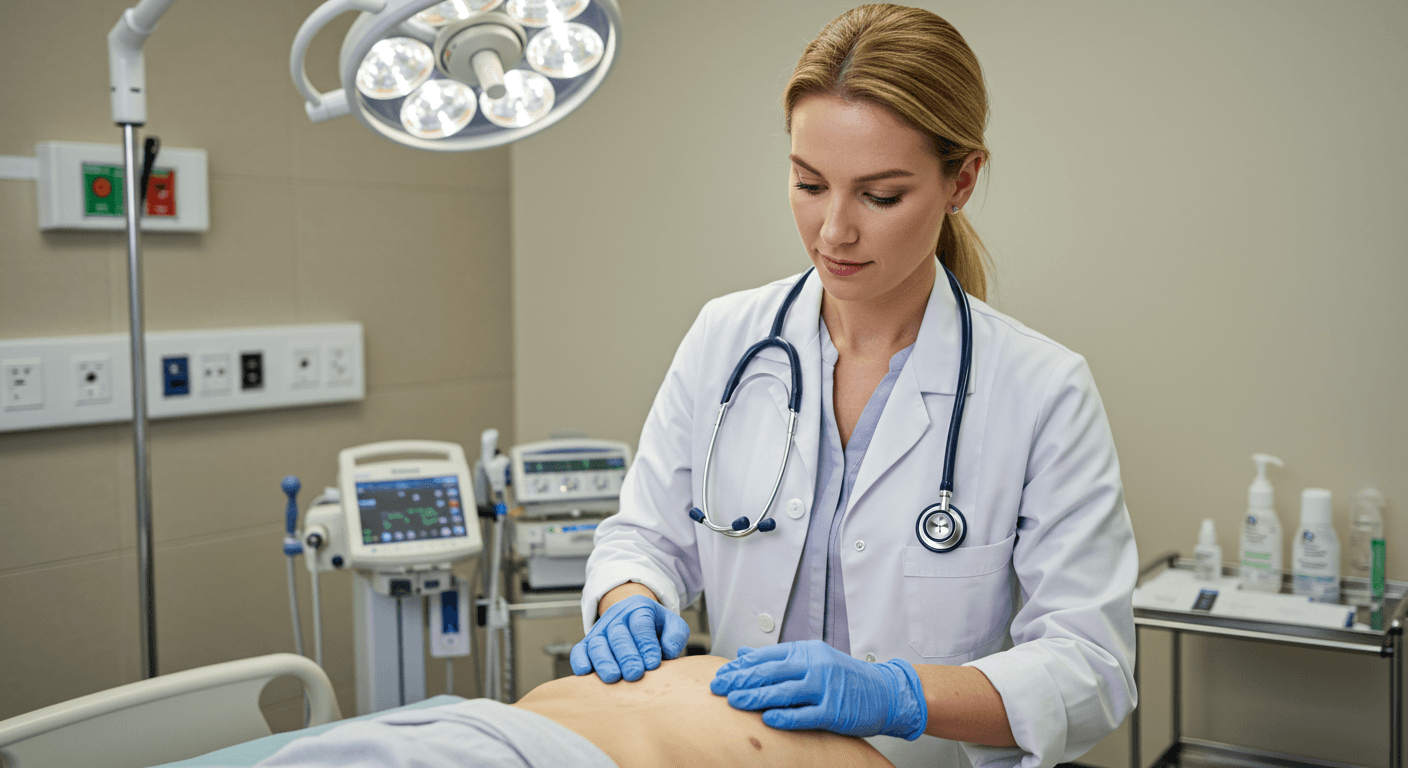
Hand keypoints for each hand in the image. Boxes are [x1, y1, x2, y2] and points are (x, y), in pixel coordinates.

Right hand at [569, 594, 689, 682]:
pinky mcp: (587, 644)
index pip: (641, 625)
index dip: (646, 644)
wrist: (634, 618)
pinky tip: (585, 672)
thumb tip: (668, 652)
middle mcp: (617, 618)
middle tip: (634, 674)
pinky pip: (579, 650)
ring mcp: (601, 631)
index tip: (653, 664)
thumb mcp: (672, 625)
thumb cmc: (656, 628)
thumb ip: (676, 635)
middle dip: (626, 656)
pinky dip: (579, 660)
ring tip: (613, 677)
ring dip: (604, 661)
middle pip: (619, 635)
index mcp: (639, 610)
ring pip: (598, 643)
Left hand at [709, 640, 927, 739]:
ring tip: (734, 702)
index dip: (741, 666)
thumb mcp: (811, 659)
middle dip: (742, 680)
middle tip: (718, 687)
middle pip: (771, 671)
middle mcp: (815, 665)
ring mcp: (826, 687)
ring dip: (757, 697)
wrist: (885, 691)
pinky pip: (806, 714)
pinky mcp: (835, 710)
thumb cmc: (845, 677)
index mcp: (807, 651)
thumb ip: (777, 658)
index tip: (721, 674)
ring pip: (785, 691)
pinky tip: (768, 720)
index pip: (767, 656)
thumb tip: (742, 653)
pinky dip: (786, 716)